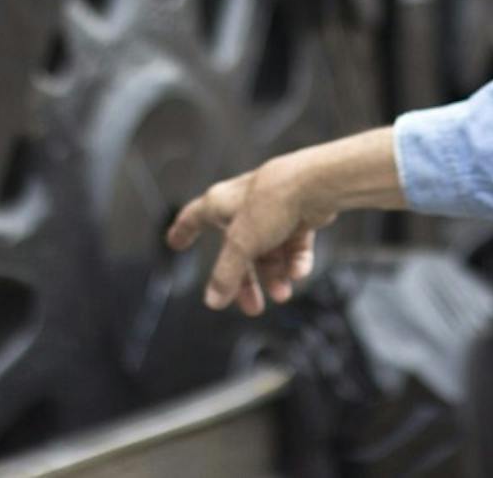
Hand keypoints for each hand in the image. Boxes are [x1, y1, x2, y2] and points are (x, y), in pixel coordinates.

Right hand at [165, 157, 335, 315]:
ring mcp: (273, 210)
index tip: (175, 242)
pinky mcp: (298, 214)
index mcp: (221, 204)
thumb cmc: (273, 201)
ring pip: (269, 252)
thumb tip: (213, 300)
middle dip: (246, 282)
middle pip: (238, 251)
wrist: (316, 185)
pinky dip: (294, 262)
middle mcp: (245, 206)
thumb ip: (226, 273)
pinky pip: (292, 246)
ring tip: (283, 294)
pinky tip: (298, 272)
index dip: (183, 231)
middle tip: (252, 308)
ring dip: (275, 276)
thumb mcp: (242, 243)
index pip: (194, 218)